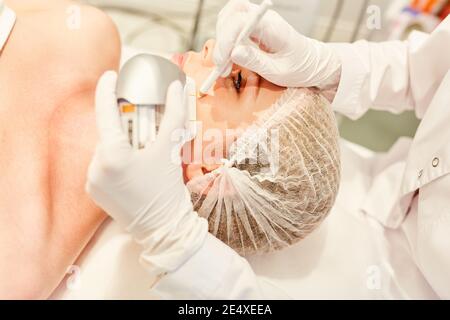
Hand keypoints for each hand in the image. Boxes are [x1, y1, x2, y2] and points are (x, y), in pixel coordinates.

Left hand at [86, 71, 207, 275]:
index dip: (106, 90)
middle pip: (108, 133)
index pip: (105, 112)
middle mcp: (95, 167)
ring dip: (120, 144)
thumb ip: (174, 115)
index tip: (111, 76)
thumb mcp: (170, 149)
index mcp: (112, 154)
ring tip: (142, 152)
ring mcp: (92, 181)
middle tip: (143, 125)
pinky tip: (133, 169)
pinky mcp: (93, 192)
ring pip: (105, 149)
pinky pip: (101, 166)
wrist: (164, 228)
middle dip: (124, 125)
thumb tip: (177, 87)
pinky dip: (115, 161)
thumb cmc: (167, 189)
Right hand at [214, 0, 341, 88]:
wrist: (312, 63)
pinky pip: (232, 26)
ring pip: (228, 18)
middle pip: (231, 14)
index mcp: (272, 26)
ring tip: (224, 64)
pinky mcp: (253, 27)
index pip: (240, 21)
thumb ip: (256, 61)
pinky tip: (228, 59)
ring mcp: (258, 20)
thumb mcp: (278, 71)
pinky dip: (225, 41)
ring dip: (222, 40)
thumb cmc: (299, 68)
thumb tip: (233, 52)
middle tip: (221, 65)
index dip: (226, 39)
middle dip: (221, 39)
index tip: (223, 61)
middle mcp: (263, 18)